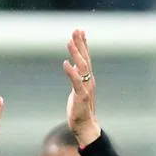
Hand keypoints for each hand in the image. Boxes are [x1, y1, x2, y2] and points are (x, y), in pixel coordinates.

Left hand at [63, 29, 100, 147]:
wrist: (85, 125)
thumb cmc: (81, 108)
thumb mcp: (77, 88)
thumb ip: (76, 76)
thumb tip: (71, 63)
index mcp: (88, 78)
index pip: (86, 57)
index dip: (84, 44)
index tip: (80, 31)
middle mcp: (89, 80)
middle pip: (85, 58)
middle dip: (81, 43)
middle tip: (76, 30)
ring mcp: (86, 88)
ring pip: (82, 67)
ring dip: (76, 53)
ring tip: (70, 41)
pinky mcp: (81, 97)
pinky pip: (76, 82)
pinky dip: (71, 72)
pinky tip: (65, 63)